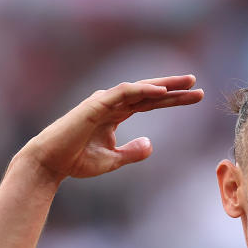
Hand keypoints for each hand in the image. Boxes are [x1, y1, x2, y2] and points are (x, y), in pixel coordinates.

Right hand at [19, 75, 203, 181]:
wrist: (51, 164)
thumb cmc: (77, 161)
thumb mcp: (113, 160)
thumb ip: (132, 152)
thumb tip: (150, 144)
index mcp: (116, 114)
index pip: (149, 103)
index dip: (172, 99)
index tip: (195, 97)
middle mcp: (111, 104)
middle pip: (149, 92)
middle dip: (174, 88)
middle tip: (197, 83)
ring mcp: (103, 102)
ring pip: (139, 89)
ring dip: (164, 85)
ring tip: (187, 83)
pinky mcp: (95, 105)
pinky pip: (123, 93)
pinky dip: (142, 90)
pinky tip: (162, 90)